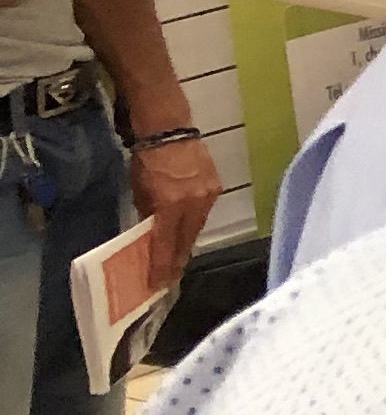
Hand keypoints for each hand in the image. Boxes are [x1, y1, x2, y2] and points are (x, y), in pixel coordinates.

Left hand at [126, 129, 216, 269]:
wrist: (170, 130)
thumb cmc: (147, 160)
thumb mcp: (139, 191)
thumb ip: (147, 215)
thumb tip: (150, 235)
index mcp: (170, 205)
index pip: (166, 245)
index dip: (161, 267)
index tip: (157, 285)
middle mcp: (193, 204)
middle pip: (186, 241)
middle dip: (176, 261)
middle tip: (168, 278)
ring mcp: (208, 196)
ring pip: (196, 228)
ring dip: (185, 243)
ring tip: (176, 257)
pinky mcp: (215, 188)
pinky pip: (203, 214)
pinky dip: (193, 224)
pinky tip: (185, 230)